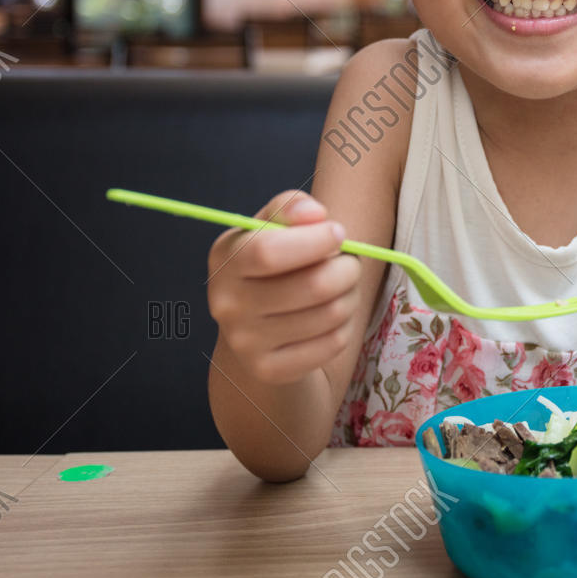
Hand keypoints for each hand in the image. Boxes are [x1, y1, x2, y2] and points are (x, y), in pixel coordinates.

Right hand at [206, 191, 361, 385]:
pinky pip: (332, 344)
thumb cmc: (273, 266)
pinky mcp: (270, 369)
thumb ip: (291, 208)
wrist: (255, 328)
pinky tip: (332, 318)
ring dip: (351, 296)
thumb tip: (316, 214)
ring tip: (342, 289)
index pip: (268, 252)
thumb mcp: (273, 227)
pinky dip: (345, 327)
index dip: (315, 241)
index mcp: (225, 259)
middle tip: (350, 264)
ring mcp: (245, 342)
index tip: (337, 234)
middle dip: (347, 269)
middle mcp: (226, 304)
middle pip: (313, 286)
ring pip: (331, 314)